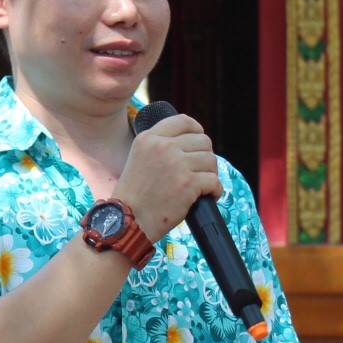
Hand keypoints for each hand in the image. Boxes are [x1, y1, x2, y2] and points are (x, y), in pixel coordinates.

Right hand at [113, 112, 221, 239]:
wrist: (127, 221)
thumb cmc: (133, 195)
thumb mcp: (138, 158)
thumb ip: (159, 147)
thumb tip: (191, 144)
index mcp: (149, 138)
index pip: (183, 121)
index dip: (197, 130)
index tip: (198, 143)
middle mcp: (163, 147)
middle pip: (203, 141)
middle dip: (205, 157)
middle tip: (199, 172)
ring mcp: (177, 164)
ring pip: (211, 161)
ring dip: (211, 174)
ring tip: (202, 187)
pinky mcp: (188, 183)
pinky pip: (214, 181)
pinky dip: (215, 191)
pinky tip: (208, 197)